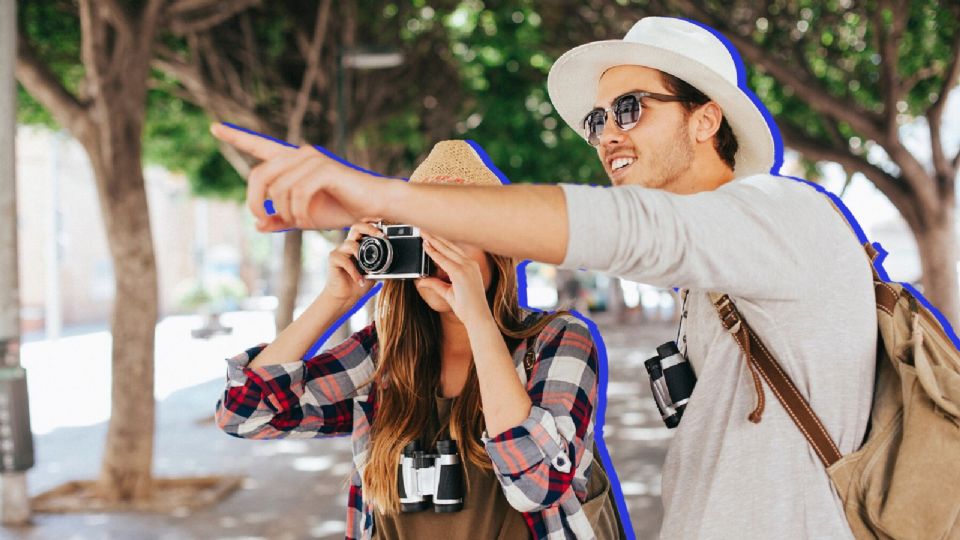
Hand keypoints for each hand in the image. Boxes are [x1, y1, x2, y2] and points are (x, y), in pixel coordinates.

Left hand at [210, 123, 386, 231]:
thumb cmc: (340, 208)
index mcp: (293, 162)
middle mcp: (300, 155)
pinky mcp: (324, 170)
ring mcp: (312, 160)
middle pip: (259, 175)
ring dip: (286, 213)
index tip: (214, 127)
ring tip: (300, 222)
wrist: (372, 206)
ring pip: (278, 189)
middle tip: (263, 219)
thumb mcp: (303, 217)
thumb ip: (281, 219)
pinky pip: (298, 194)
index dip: (237, 137)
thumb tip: (257, 225)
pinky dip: (301, 213)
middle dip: (255, 201)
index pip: (260, 146)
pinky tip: (310, 220)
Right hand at [321, 222, 381, 304]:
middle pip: (356, 226)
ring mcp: (340, 250)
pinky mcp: (333, 259)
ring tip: (367, 270)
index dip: (372, 222)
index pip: (364, 227)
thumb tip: (395, 257)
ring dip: (361, 257)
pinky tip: (359, 280)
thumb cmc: (359, 282)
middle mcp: (348, 244)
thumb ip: (381, 262)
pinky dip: (355, 272)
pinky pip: (345, 261)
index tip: (383, 222)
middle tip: (381, 236)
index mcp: (358, 244)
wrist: (346, 296)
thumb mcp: (375, 271)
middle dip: (370, 228)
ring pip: (351, 244)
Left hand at [418, 232, 492, 325]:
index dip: (441, 241)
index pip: (453, 250)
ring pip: (446, 249)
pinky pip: (444, 260)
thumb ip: (435, 284)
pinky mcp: (461, 273)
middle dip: (435, 236)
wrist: (477, 317)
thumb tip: (421, 281)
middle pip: (449, 246)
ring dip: (434, 240)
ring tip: (423, 232)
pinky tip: (426, 246)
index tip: (432, 234)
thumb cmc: (468, 307)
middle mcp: (470, 264)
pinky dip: (434, 252)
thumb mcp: (448, 293)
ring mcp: (467, 267)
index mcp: (470, 266)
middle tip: (424, 228)